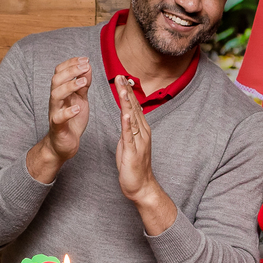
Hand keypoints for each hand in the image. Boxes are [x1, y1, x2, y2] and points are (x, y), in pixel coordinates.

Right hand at [47, 57, 91, 161]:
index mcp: (61, 91)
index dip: (71, 63)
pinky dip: (68, 112)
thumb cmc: (72, 121)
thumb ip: (83, 85)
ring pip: (55, 95)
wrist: (64, 144)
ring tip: (82, 82)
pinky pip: (59, 118)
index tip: (85, 59)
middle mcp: (56, 100)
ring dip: (69, 87)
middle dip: (70, 71)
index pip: (60, 72)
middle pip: (56, 80)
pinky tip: (77, 108)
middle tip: (85, 66)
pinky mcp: (57, 127)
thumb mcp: (80, 99)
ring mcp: (55, 112)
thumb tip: (87, 67)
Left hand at [114, 75, 157, 204]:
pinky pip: (129, 135)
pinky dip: (127, 123)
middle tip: (120, 75)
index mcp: (141, 130)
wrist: (142, 187)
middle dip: (126, 91)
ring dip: (127, 103)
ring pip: (132, 118)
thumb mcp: (129, 143)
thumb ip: (128, 130)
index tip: (121, 78)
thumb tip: (125, 118)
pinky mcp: (132, 151)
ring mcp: (138, 141)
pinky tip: (125, 113)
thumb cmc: (134, 166)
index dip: (127, 92)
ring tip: (122, 88)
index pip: (134, 106)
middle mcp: (142, 132)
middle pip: (133, 108)